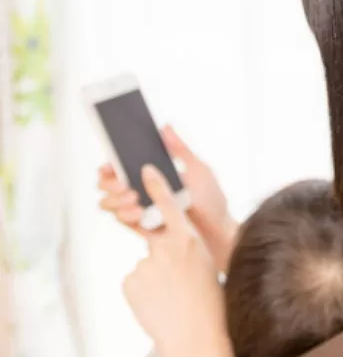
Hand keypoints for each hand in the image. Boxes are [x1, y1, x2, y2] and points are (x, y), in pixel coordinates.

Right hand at [98, 125, 236, 270]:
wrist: (220, 230)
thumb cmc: (212, 198)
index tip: (111, 164)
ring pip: (110, 203)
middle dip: (109, 183)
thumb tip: (165, 126)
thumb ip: (180, 150)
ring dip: (115, 200)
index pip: (120, 166)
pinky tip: (139, 213)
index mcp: (152, 174)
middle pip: (108, 184)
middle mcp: (142, 191)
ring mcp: (141, 210)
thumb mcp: (198, 170)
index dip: (109, 164)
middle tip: (123, 183)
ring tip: (134, 198)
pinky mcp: (144, 228)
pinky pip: (124, 222)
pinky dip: (125, 216)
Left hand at [122, 165, 229, 356]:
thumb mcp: (204, 268)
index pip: (169, 205)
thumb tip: (161, 247)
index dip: (156, 186)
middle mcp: (165, 249)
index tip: (145, 169)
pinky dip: (144, 292)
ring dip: (155, 279)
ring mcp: (145, 264)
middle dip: (162, 252)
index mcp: (189, 242)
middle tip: (177, 278)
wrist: (196, 340)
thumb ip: (184, 250)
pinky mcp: (130, 281)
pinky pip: (136, 281)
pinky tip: (158, 305)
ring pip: (146, 264)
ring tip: (172, 300)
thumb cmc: (209, 305)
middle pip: (155, 237)